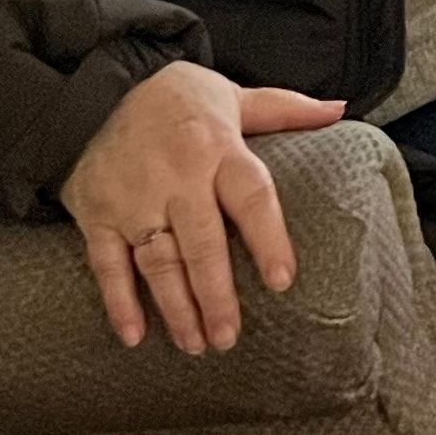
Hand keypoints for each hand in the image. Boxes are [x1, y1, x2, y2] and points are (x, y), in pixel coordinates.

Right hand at [61, 61, 344, 353]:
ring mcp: (132, 199)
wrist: (95, 89)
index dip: (268, 240)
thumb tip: (340, 110)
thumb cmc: (179, 100)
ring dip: (176, 307)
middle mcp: (175, 178)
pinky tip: (135, 336)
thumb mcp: (235, 95)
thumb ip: (286, 110)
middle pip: (201, 244)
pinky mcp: (96, 214)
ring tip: (196, 345)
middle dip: (216, 295)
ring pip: (157, 262)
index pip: (251, 198)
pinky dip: (118, 301)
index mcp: (218, 149)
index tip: (282, 282)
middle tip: (230, 339)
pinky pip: (107, 264)